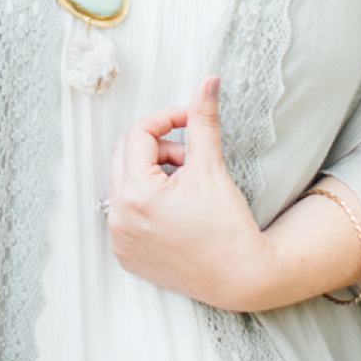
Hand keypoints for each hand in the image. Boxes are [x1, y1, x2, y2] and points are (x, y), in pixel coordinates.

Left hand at [106, 75, 265, 308]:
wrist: (240, 278)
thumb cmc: (229, 228)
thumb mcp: (212, 168)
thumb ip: (203, 121)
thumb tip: (207, 82)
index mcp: (137, 194)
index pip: (138, 133)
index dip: (166, 119)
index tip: (190, 121)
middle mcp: (119, 218)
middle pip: (126, 155)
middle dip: (158, 148)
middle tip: (190, 159)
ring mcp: (119, 239)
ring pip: (125, 183)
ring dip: (152, 175)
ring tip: (186, 187)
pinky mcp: (125, 254)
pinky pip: (125, 212)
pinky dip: (146, 202)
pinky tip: (176, 212)